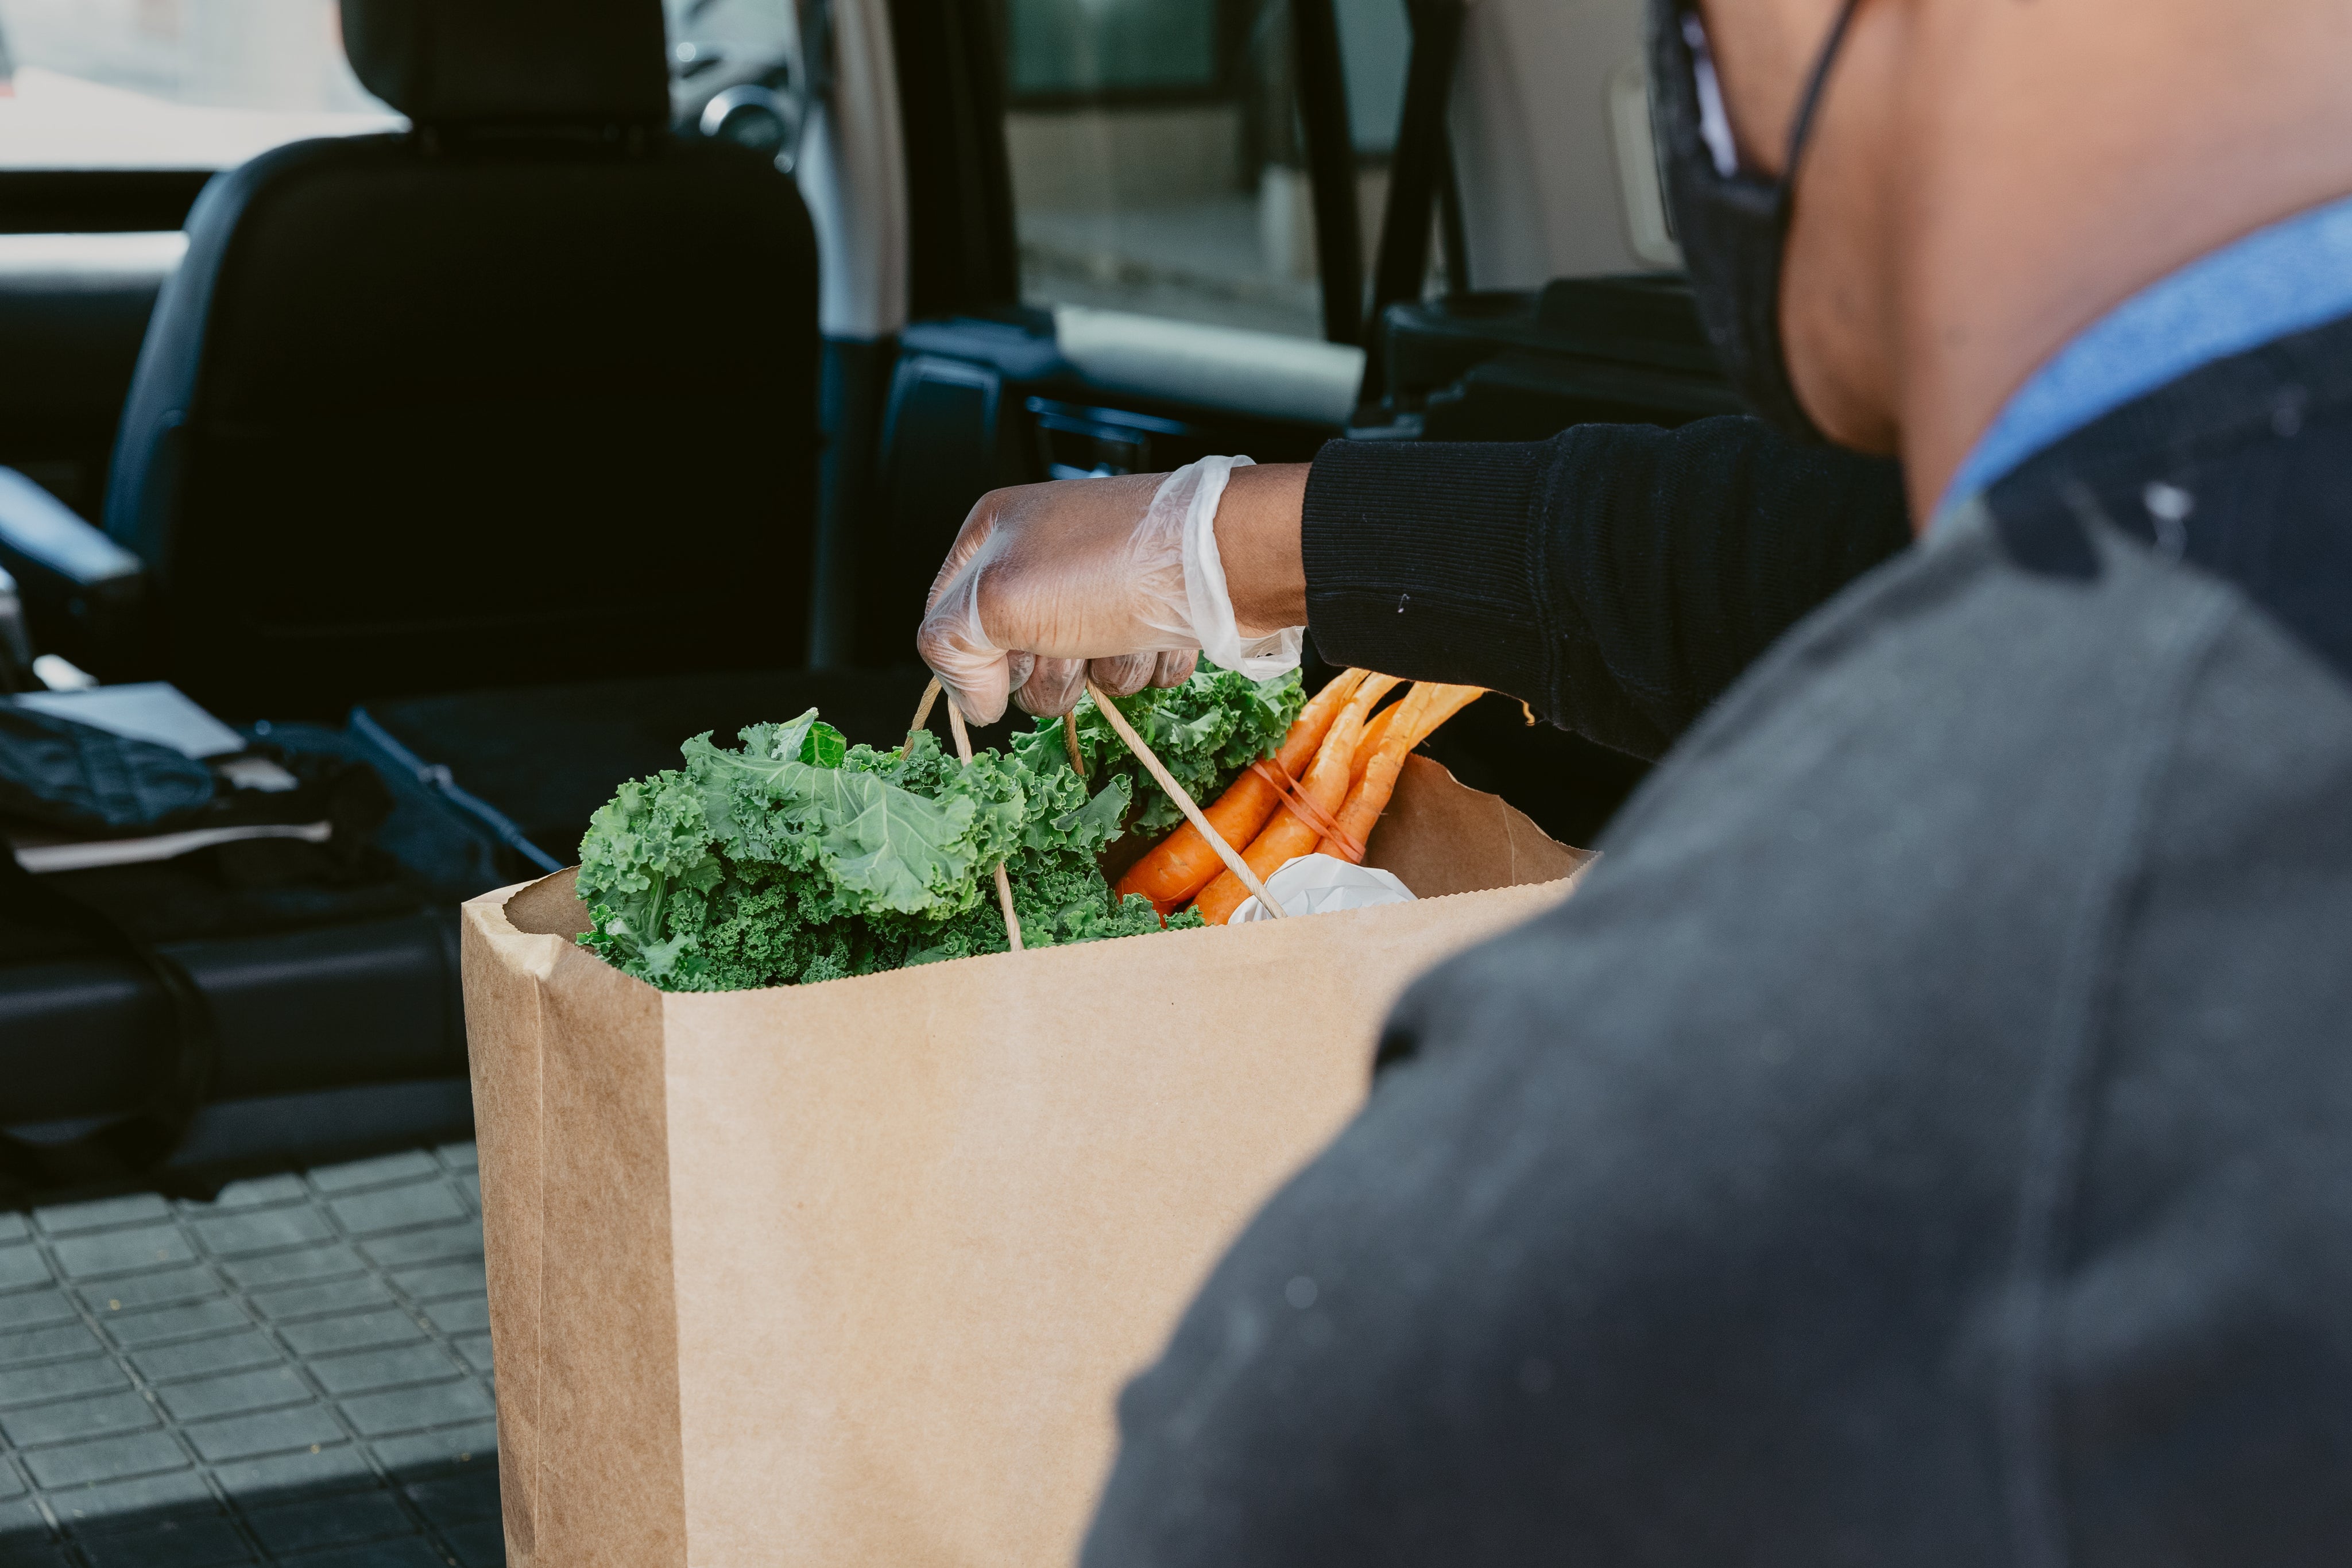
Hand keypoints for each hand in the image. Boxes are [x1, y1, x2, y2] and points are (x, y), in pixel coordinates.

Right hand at [917, 459, 1309, 723]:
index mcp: (994, 534)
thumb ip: (952, 648)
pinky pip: (1133, 663)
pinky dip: (1150, 661)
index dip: (976, 661)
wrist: (1230, 558)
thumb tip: (975, 702)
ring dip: (1108, 668)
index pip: (950, 623)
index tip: (1009, 669)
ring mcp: (1100, 583)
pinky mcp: (1150, 608)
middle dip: (1053, 668)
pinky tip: (1165, 632)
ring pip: (1080, 668)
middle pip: (1016, 656)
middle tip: (1075, 643)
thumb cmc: (1113, 567)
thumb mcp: (1000, 600)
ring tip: (1130, 632)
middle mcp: (1044, 554)